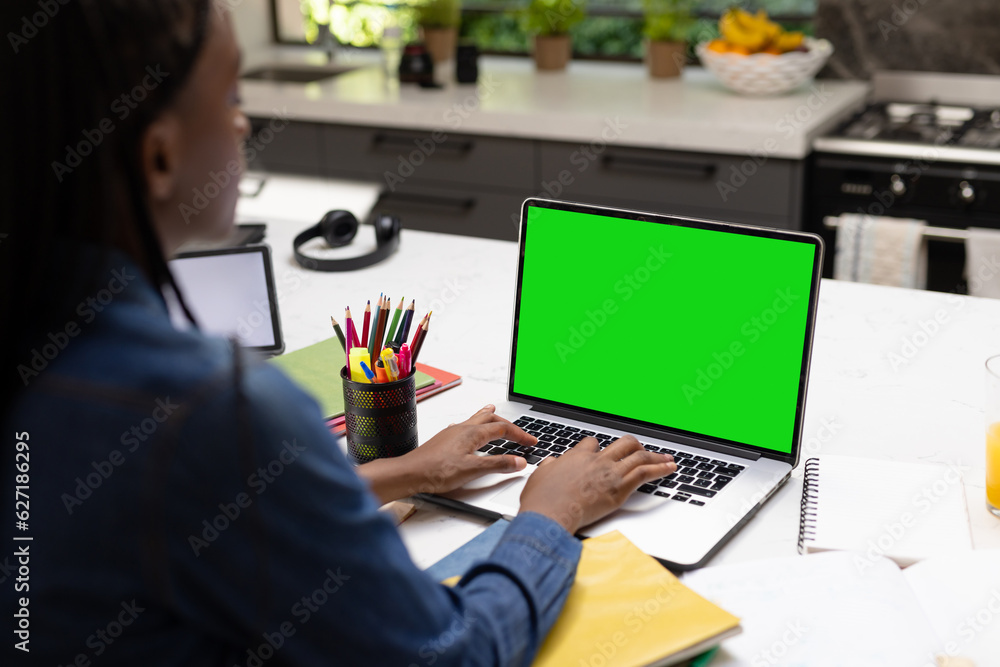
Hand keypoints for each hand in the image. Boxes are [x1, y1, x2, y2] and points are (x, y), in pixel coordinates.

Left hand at [355, 405, 534, 503]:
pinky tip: (467, 429)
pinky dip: (473, 424)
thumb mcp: (472, 470)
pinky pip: (464, 426)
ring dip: (488, 417)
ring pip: (475, 420)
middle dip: (507, 424)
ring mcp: (452, 433)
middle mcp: (463, 429)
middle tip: (519, 431)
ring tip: (493, 410)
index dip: (520, 435)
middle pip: (490, 420)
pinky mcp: (444, 440)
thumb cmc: (436, 471)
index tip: (531, 442)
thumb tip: (519, 461)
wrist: (410, 473)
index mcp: (473, 433)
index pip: (503, 430)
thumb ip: (497, 464)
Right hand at [519, 435, 675, 534]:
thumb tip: (552, 463)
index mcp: (576, 457)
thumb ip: (549, 467)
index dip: (600, 448)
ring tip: (668, 459)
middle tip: (642, 452)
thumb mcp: (540, 476)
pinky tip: (670, 468)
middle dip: (635, 447)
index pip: (593, 443)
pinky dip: (660, 469)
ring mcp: (609, 473)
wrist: (550, 512)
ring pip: (639, 456)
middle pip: (623, 444)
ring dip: (656, 457)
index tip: (603, 453)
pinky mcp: (619, 489)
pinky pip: (644, 472)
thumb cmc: (542, 500)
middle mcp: (596, 461)